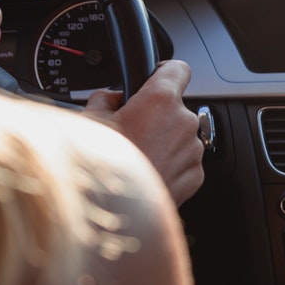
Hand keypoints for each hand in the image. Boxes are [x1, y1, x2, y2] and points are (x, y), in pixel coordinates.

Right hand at [83, 60, 204, 204]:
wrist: (113, 215)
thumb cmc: (101, 169)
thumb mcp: (89, 122)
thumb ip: (104, 99)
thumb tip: (110, 98)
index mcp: (160, 100)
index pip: (178, 68)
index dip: (165, 71)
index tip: (156, 77)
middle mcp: (183, 122)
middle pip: (174, 107)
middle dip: (155, 115)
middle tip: (130, 130)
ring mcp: (192, 150)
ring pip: (179, 136)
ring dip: (163, 141)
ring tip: (136, 157)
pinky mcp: (195, 176)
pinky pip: (184, 161)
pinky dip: (169, 164)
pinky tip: (146, 173)